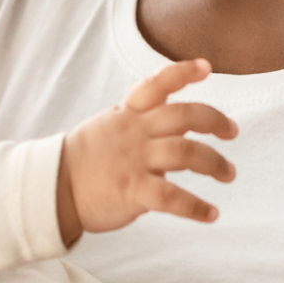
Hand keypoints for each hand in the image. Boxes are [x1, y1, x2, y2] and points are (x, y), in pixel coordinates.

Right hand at [57, 59, 237, 240]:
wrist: (51, 190)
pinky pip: (173, 198)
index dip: (182, 72)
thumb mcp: (107, 128)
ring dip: (215, 163)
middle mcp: (134, 133)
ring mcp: (134, 161)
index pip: (156, 84)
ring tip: (228, 173)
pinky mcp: (133, 191)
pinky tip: (211, 214)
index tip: (207, 68)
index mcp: (126, 115)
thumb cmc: (83, 162)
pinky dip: (197, 207)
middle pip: (184, 116)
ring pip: (186, 153)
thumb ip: (140, 125)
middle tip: (231, 132)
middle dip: (215, 121)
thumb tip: (176, 131)